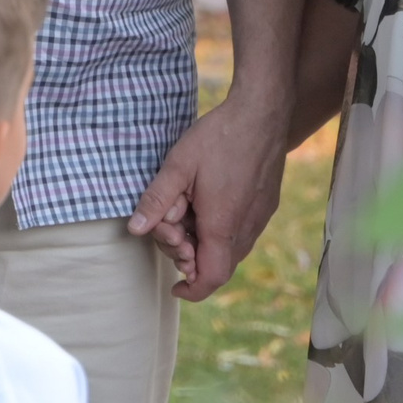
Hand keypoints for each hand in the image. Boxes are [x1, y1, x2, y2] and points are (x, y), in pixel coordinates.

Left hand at [127, 94, 286, 301]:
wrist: (264, 112)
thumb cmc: (220, 136)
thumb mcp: (178, 165)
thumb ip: (157, 200)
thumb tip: (135, 228)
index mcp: (222, 224)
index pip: (211, 278)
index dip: (192, 291)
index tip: (175, 285)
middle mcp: (246, 227)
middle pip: (219, 265)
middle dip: (191, 256)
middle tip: (173, 227)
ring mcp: (261, 217)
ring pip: (232, 250)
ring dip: (207, 243)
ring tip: (190, 211)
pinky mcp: (267, 205)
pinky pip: (244, 233)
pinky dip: (223, 232)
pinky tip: (209, 201)